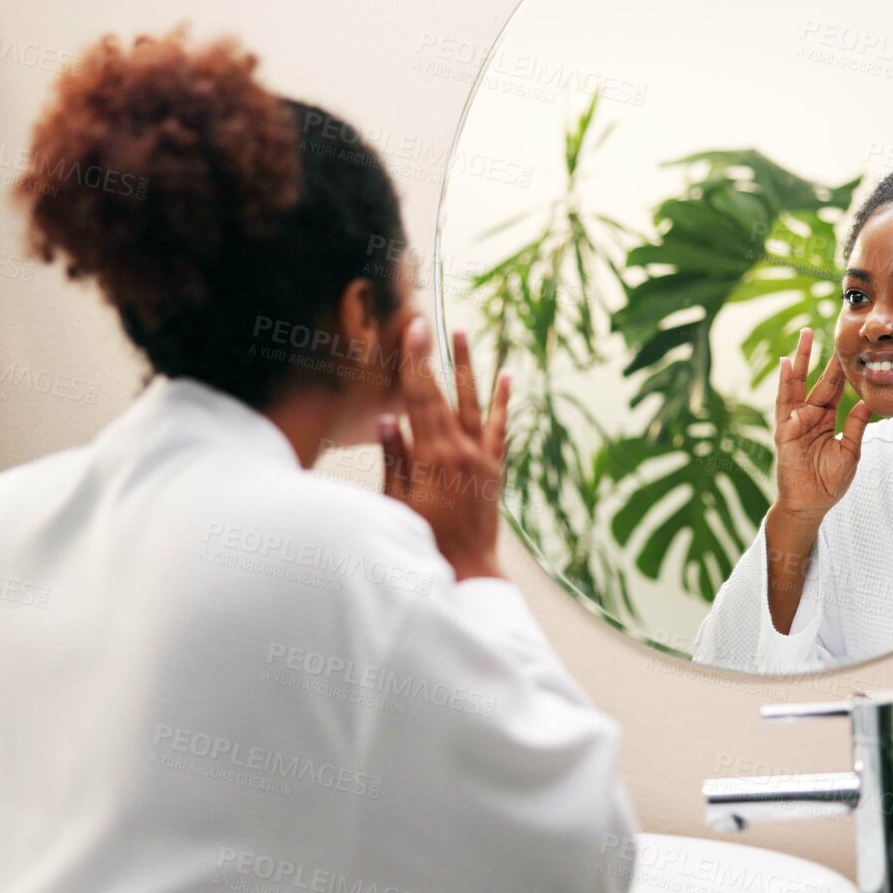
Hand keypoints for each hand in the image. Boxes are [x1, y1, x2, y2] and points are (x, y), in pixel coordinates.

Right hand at [380, 318, 510, 581]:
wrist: (468, 570)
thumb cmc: (425, 540)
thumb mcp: (398, 503)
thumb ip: (394, 460)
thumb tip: (385, 420)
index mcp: (432, 457)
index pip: (418, 399)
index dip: (413, 362)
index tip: (412, 331)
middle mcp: (461, 450)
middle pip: (443, 393)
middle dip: (434, 355)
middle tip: (428, 321)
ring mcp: (482, 457)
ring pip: (474, 402)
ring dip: (468, 367)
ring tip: (465, 333)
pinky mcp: (495, 468)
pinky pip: (501, 428)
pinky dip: (504, 402)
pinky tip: (507, 376)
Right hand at [771, 326, 871, 522]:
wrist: (811, 505)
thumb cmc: (829, 482)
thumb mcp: (851, 451)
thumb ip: (856, 426)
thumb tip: (868, 401)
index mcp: (826, 419)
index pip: (835, 389)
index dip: (840, 368)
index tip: (848, 347)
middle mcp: (809, 416)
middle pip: (816, 380)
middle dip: (820, 356)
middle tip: (822, 329)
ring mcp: (795, 422)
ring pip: (797, 384)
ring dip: (800, 360)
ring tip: (804, 337)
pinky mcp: (784, 431)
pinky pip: (784, 403)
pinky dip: (785, 383)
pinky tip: (786, 364)